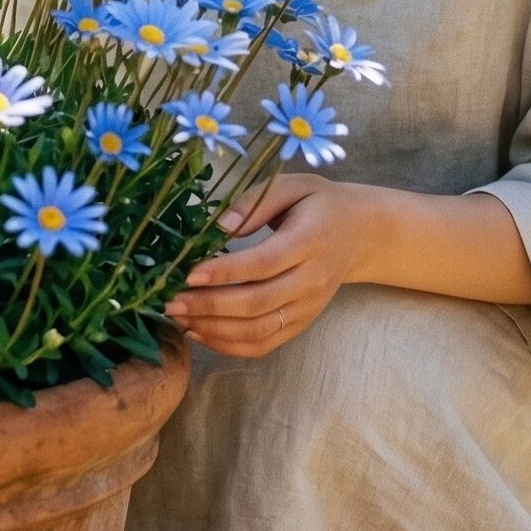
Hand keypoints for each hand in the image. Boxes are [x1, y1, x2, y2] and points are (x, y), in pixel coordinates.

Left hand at [163, 173, 371, 357]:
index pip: (263, 264)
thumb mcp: (292, 186)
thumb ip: (254, 203)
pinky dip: (230, 345)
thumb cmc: (319, 204)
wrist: (361, 234)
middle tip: (170, 301)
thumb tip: (218, 226)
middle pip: (257, 304)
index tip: (188, 273)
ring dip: (214, 329)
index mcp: (310, 242)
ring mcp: (307, 307)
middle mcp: (311, 280)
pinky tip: (200, 332)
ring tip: (178, 318)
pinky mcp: (301, 323)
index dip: (225, 272)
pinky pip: (265, 344)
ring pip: (258, 331)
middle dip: (209, 306)